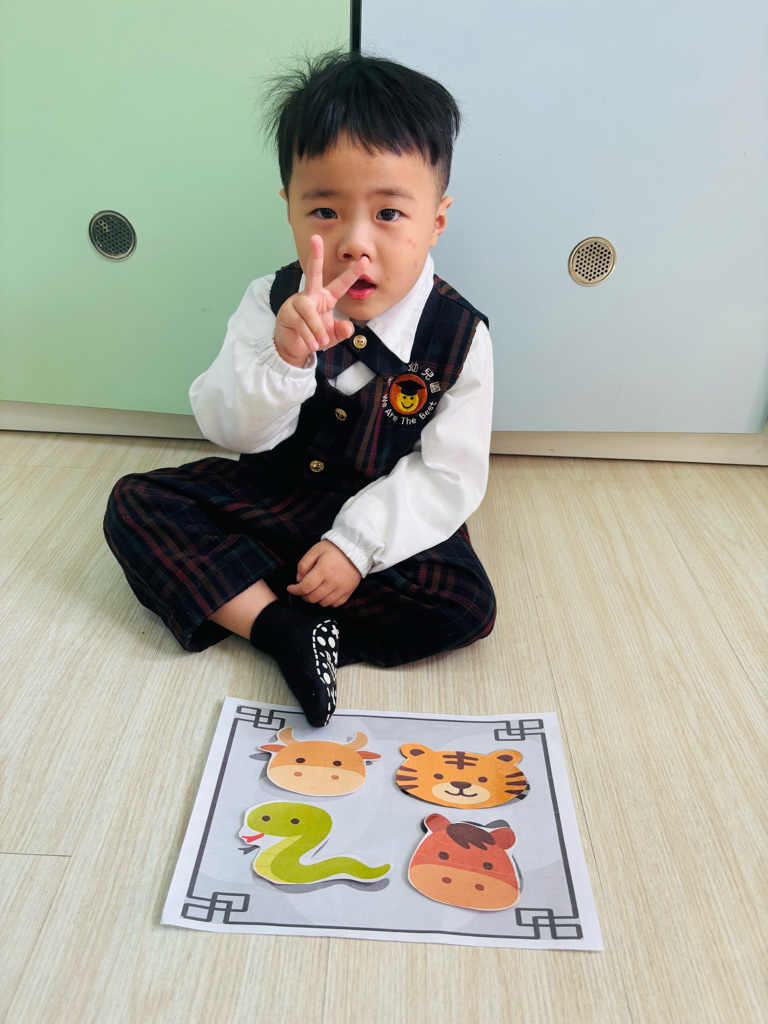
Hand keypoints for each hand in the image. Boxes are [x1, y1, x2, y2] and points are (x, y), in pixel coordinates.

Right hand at [274, 236, 368, 367]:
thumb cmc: (314, 336)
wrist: (294, 347)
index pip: (341, 284)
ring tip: (321, 342)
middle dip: (316, 255)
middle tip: (316, 238)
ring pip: (309, 310)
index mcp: (325, 297)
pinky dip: (309, 335)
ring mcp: (297, 302)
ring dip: (317, 328)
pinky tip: (312, 344)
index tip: (365, 260)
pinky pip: (301, 322)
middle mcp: (311, 295)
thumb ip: (342, 331)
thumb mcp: (333, 336)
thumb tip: (348, 327)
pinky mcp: (287, 312)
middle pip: (312, 272)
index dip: (353, 273)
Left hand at [286, 540, 360, 606]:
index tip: (290, 588)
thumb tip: (299, 580)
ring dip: (315, 599)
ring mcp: (342, 588)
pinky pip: (335, 604)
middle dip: (303, 596)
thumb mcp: (315, 550)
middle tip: (301, 589)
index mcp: (323, 570)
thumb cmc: (334, 548)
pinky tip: (325, 594)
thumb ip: (304, 564)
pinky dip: (328, 602)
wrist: (356, 549)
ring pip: (323, 603)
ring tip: (314, 590)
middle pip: (313, 598)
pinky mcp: (349, 591)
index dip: (295, 590)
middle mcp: (333, 582)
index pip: (305, 587)